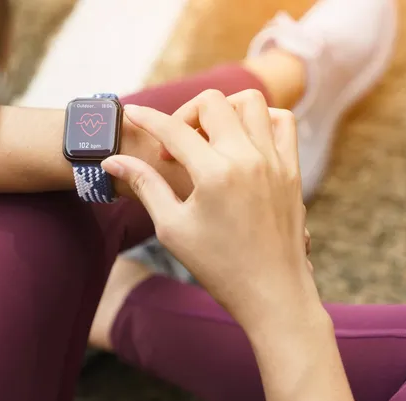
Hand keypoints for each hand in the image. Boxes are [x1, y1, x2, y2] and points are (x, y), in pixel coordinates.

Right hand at [102, 89, 317, 326]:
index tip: (130, 112)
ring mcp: (275, 161)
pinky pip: (283, 122)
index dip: (146, 118)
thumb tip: (113, 161)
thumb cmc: (218, 266)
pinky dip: (261, 119)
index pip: (173, 129)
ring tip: (209, 138)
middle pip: (211, 102)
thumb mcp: (172, 228)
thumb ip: (145, 186)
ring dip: (223, 110)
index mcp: (215, 174)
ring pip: (251, 102)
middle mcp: (248, 158)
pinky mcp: (292, 169)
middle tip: (175, 146)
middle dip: (184, 114)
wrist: (272, 293)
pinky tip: (243, 142)